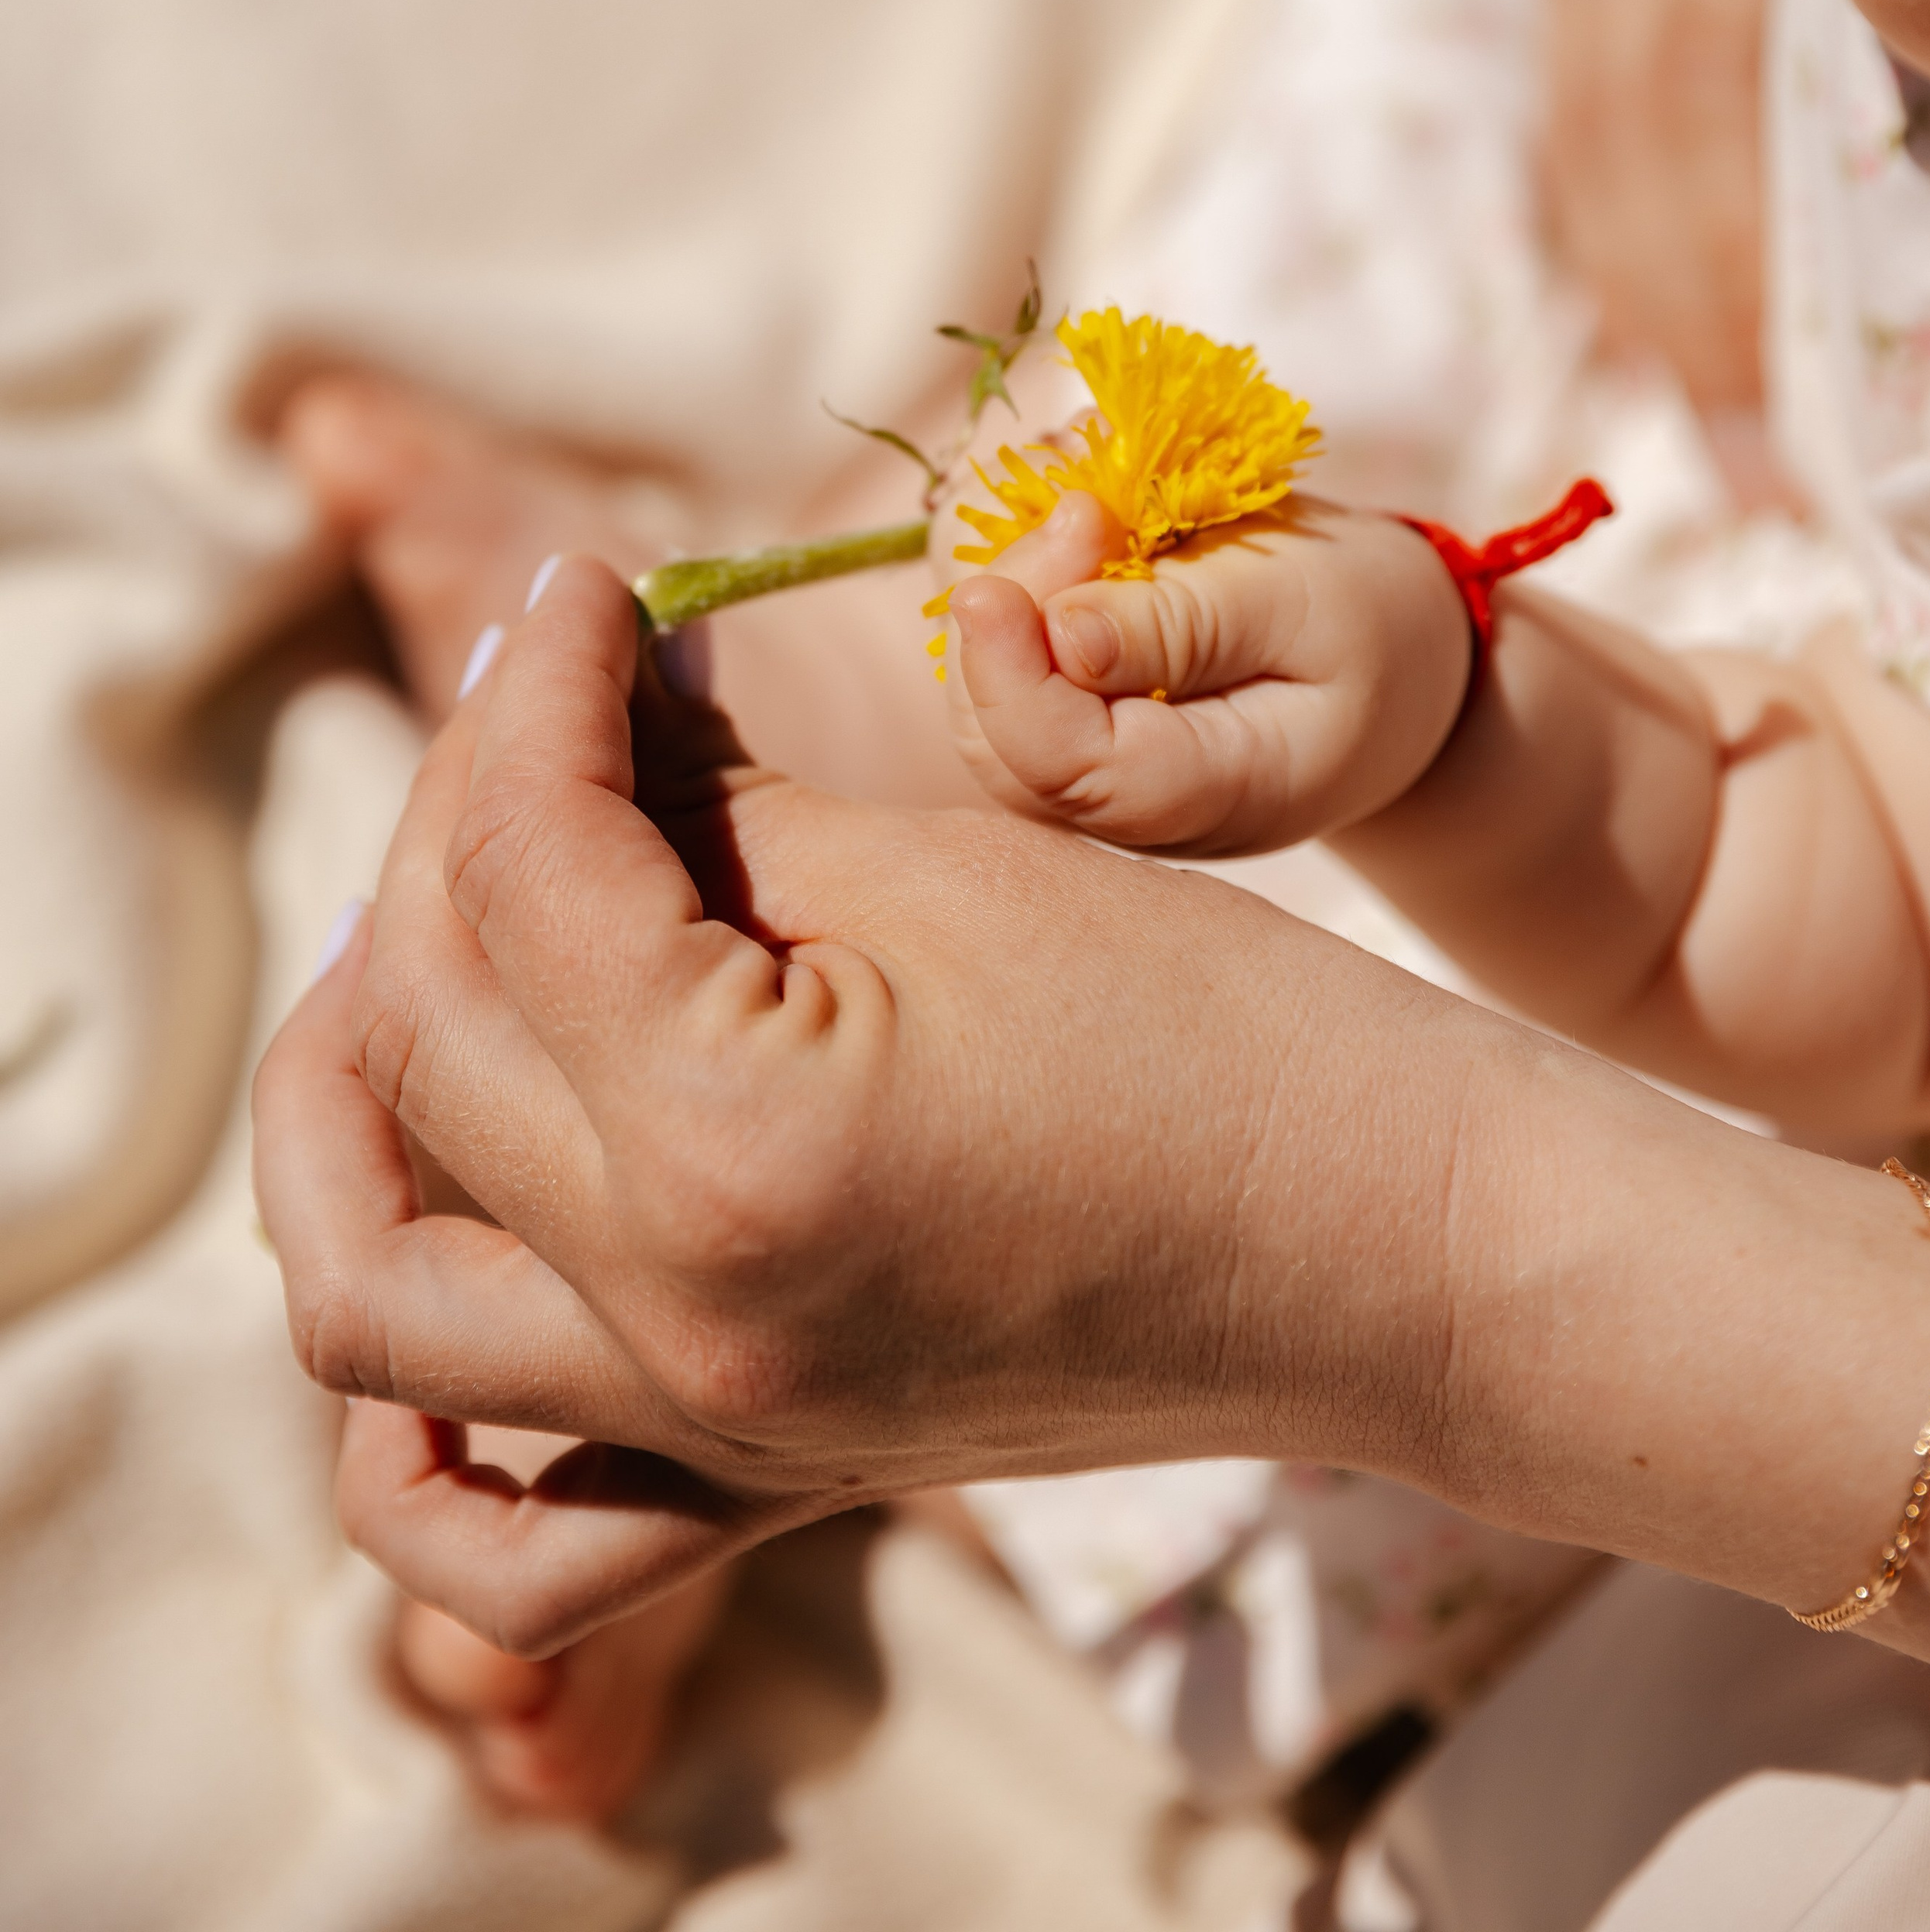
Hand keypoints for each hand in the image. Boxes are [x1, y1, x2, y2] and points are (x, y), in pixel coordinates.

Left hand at [251, 561, 1929, 1689]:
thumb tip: (563, 737)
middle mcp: (672, 1322)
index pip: (524, 867)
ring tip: (401, 962)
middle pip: (418, 1043)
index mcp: (729, 1144)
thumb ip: (704, 813)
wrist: (1392, 1250)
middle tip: (531, 722)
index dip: (532, 687)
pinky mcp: (749, 1480)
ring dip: (337, 1111)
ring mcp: (699, 1431)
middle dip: (443, 831)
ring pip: (369, 1300)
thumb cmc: (1219, 1029)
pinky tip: (424, 1285)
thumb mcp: (946, 868)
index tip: (579, 592)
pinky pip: (502, 1536)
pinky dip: (408, 1434)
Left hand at [938, 487, 1470, 855]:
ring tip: (1087, 509)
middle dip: (1009, 617)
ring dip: (1011, 589)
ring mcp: (1097, 773)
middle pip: (1000, 739)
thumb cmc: (1371, 625)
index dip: (1007, 676)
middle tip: (1083, 511)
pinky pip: (1007, 666)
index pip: (1062, 767)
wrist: (1403, 662)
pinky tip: (1080, 526)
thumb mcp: (1304, 602)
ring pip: (985, 701)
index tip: (998, 582)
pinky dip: (1022, 585)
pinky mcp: (1076, 723)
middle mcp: (1131, 807)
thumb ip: (1188, 623)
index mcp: (1205, 794)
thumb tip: (1061, 635)